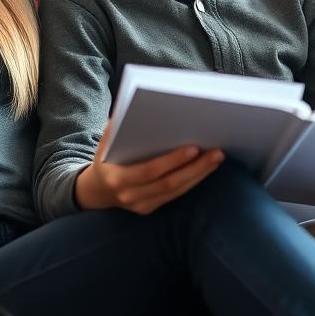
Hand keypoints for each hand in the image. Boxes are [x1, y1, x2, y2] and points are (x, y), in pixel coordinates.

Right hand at [74, 123, 223, 214]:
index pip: (150, 171)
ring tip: (216, 158)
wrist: (98, 190)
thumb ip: (114, 128)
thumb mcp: (104, 143)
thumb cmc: (106, 159)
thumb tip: (129, 107)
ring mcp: (142, 205)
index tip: (193, 148)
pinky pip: (176, 195)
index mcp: (118, 179)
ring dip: (199, 174)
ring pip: (177, 191)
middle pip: (169, 183)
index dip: (173, 161)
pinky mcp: (151, 208)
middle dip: (195, 168)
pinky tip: (205, 168)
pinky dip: (193, 181)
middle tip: (216, 152)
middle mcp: (130, 196)